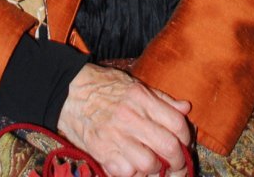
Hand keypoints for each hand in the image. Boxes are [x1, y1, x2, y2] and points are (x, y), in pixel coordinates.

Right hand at [57, 64, 190, 176]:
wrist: (67, 92)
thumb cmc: (103, 87)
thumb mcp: (134, 85)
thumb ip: (161, 99)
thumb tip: (186, 108)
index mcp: (141, 98)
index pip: (177, 123)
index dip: (186, 138)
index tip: (184, 145)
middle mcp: (130, 116)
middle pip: (168, 146)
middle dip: (178, 161)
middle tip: (176, 165)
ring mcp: (115, 135)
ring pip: (149, 164)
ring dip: (154, 170)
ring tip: (151, 166)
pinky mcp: (101, 152)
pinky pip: (126, 172)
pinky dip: (132, 173)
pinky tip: (131, 166)